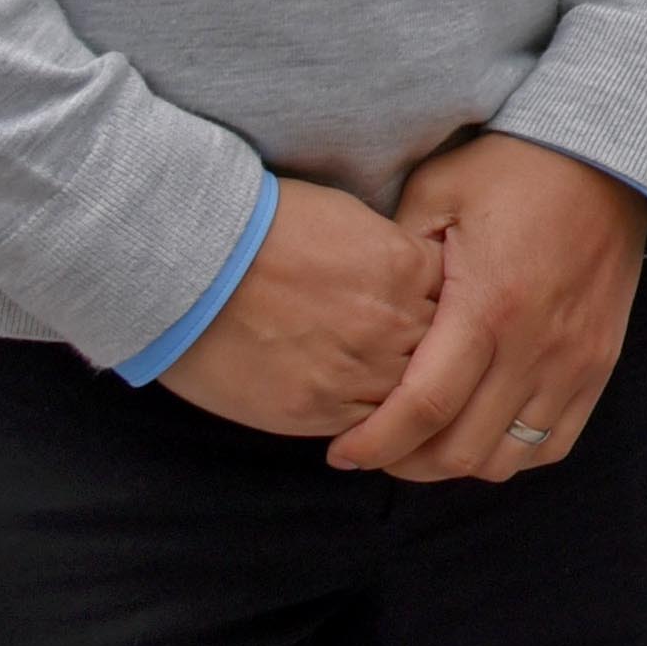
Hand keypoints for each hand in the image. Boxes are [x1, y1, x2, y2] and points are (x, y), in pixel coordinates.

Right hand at [159, 175, 438, 439]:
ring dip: (402, 391)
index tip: (431, 307)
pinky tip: (349, 398)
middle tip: (413, 351)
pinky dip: (368, 420)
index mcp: (405, 267)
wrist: (189, 261)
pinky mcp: (315, 410)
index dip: (445, 305)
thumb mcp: (346, 218)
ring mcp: (356, 372)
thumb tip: (411, 275)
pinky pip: (366, 427)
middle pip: (443, 353)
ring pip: (409, 398)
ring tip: (378, 379)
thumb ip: (392, 254)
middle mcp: (392, 324)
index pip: (457, 297)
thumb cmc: (259, 226)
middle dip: (432, 352)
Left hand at [333, 132, 646, 482]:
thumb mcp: (436, 193)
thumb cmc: (513, 170)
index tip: (341, 453)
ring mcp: (574, 362)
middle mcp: (536, 346)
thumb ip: (394, 261)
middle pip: (461, 450)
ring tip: (425, 441)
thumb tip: (355, 316)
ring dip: (458, 463)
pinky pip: (553, 443)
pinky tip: (482, 429)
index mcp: (487, 306)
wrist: (607, 159)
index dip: (375, 443)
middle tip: (376, 447)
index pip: (423, 407)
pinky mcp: (599, 366)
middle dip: (406, 463)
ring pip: (507, 459)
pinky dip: (512, 453)